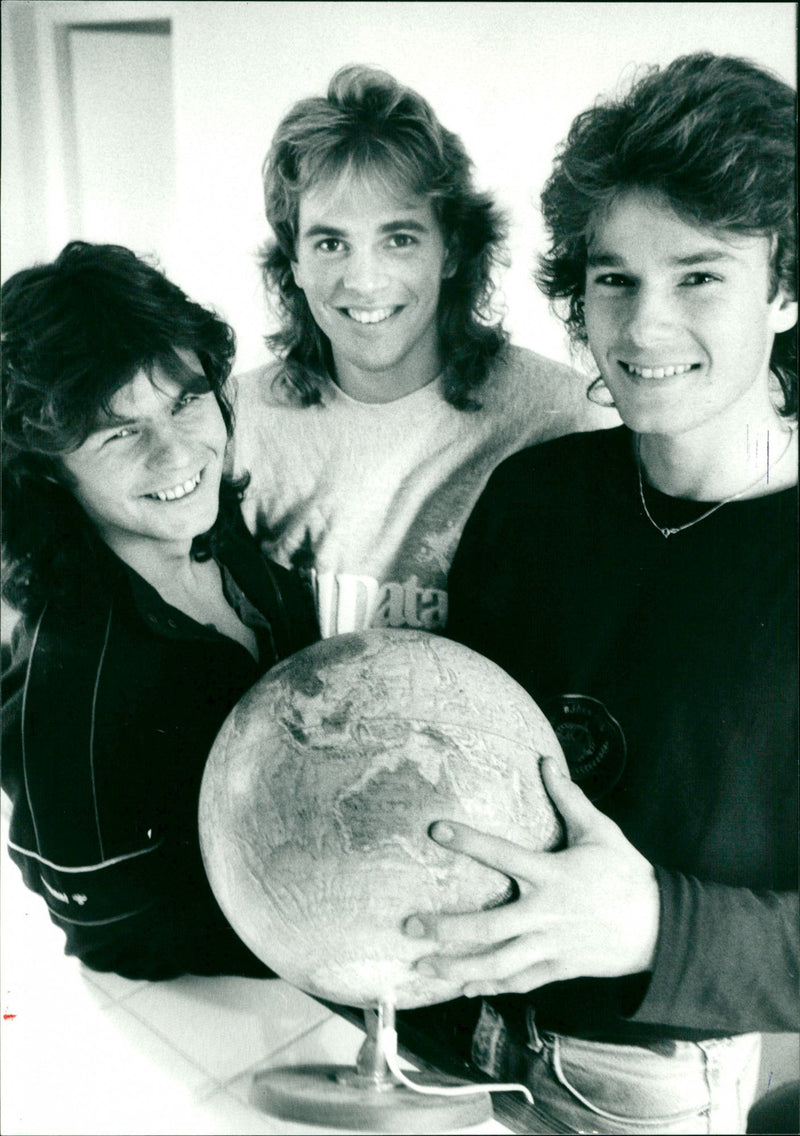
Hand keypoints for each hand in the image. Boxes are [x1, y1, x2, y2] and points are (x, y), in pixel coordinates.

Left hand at [403, 758, 659, 996]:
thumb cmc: (626, 874)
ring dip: (456, 967)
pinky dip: (488, 985)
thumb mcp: (600, 831)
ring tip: (420, 966)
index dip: (469, 841)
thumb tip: (546, 761)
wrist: (661, 928)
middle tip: (408, 925)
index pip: (502, 854)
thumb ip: (569, 798)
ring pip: (497, 963)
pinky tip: (461, 987)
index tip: (435, 829)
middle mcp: (546, 914)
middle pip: (488, 927)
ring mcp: (550, 946)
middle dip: (446, 928)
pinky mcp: (558, 969)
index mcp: (553, 875)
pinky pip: (517, 981)